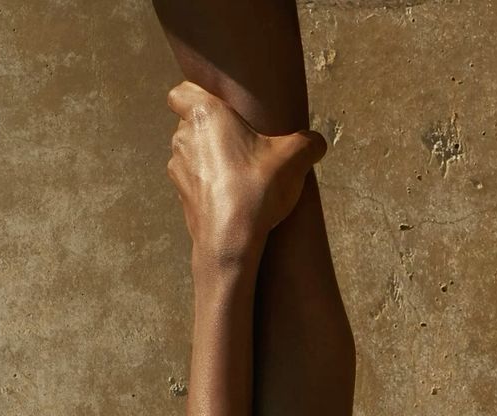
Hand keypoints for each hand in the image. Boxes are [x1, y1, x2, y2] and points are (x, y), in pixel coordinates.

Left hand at [165, 80, 326, 263]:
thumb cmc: (256, 191)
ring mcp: (178, 170)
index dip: (197, 95)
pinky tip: (230, 194)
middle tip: (240, 140)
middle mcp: (184, 138)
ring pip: (191, 152)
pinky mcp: (181, 198)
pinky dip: (207, 184)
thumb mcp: (294, 159)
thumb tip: (317, 143)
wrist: (230, 242)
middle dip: (211, 128)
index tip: (219, 106)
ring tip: (237, 170)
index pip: (182, 91)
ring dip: (208, 157)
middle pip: (190, 122)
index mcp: (204, 114)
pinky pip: (193, 181)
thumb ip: (309, 143)